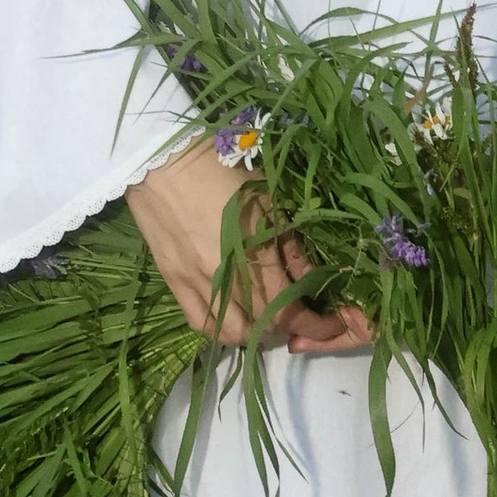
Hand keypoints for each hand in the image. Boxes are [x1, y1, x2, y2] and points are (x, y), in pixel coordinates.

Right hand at [125, 140, 372, 351]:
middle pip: (266, 325)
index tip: (333, 324)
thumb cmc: (223, 173)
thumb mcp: (269, 203)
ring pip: (233, 332)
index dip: (317, 326)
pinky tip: (233, 317)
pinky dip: (221, 329)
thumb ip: (291, 247)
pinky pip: (200, 322)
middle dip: (292, 326)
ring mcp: (198, 284)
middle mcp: (229, 279)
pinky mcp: (174, 283)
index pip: (292, 310)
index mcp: (258, 256)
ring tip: (267, 317)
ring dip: (256, 333)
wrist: (164, 163)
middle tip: (303, 313)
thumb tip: (311, 278)